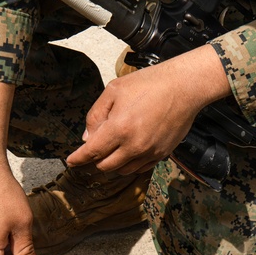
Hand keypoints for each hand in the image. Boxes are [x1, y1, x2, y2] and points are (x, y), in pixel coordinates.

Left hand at [66, 45, 229, 173]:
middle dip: (94, 160)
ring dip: (112, 164)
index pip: (91, 152)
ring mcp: (149, 153)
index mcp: (119, 129)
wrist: (184, 87)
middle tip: (93, 150)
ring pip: (122, 170)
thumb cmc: (148, 84)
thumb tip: (87, 137)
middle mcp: (134, 146)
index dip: (78, 158)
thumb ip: (96, 115)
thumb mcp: (114, 91)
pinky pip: (139, 168)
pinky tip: (128, 152)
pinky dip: (129, 164)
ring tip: (112, 149)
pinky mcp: (162, 154)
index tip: (70, 161)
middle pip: (105, 166)